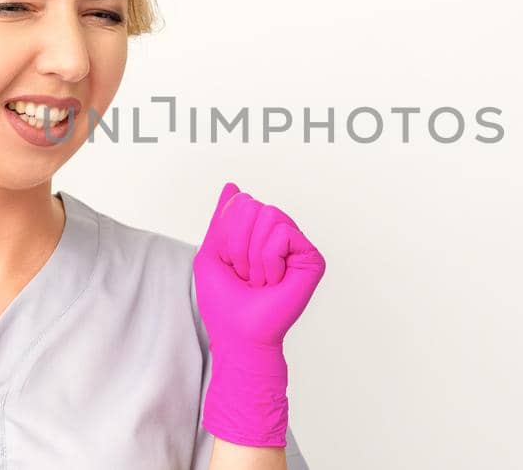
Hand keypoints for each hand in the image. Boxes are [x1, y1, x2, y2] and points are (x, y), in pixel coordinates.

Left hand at [193, 181, 326, 446]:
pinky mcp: (311, 258)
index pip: (239, 203)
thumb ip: (222, 220)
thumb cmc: (225, 303)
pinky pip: (283, 233)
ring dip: (253, 254)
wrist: (240, 335)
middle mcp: (279, 236)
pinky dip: (269, 259)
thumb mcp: (211, 254)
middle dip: (238, 243)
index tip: (232, 265)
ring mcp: (296, 246)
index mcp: (257, 234)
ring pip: (269, 214)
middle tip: (246, 274)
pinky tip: (275, 280)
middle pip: (252, 205)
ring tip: (261, 279)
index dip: (226, 235)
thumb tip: (232, 187)